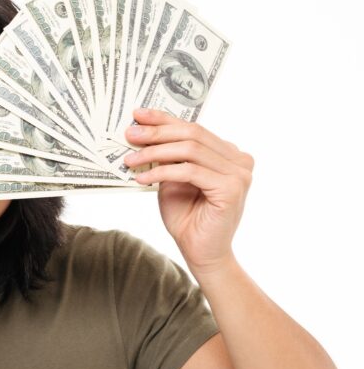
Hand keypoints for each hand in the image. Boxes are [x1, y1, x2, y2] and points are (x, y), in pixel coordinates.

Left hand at [122, 108, 253, 275]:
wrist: (202, 253)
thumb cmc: (188, 218)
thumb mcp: (173, 180)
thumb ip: (168, 157)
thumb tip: (142, 131)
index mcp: (228, 153)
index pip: (193, 128)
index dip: (164, 119)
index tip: (138, 115)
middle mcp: (239, 160)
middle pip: (193, 134)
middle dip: (157, 133)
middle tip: (130, 134)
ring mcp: (239, 174)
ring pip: (190, 150)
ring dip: (155, 153)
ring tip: (131, 160)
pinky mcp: (231, 189)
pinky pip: (189, 171)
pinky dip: (162, 172)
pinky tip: (142, 179)